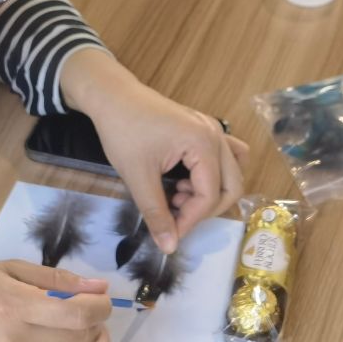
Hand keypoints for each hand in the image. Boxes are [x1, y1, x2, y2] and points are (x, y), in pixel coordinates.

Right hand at [0, 259, 114, 341]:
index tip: (99, 299)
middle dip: (97, 323)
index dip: (99, 306)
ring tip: (92, 338)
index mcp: (12, 306)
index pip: (75, 314)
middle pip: (79, 339)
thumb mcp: (5, 270)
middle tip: (89, 314)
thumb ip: (54, 278)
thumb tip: (97, 289)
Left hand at [62, 52, 248, 251]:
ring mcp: (212, 129)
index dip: (191, 220)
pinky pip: (224, 155)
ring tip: (177, 194)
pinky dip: (213, 173)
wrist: (111, 94)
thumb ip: (156, 213)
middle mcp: (215, 136)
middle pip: (231, 186)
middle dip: (205, 209)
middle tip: (175, 215)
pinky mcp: (203, 128)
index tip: (169, 234)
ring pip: (231, 171)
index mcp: (203, 144)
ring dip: (211, 191)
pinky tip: (186, 178)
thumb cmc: (122, 130)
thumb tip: (169, 247)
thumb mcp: (137, 176)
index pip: (210, 195)